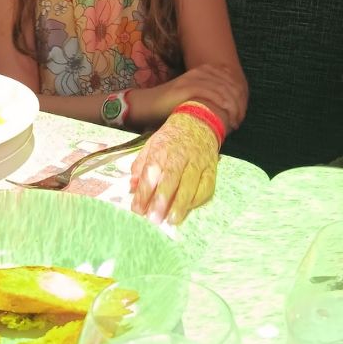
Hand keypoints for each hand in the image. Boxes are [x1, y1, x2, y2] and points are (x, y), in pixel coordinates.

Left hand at [129, 111, 219, 225]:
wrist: (197, 123)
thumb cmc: (170, 139)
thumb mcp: (150, 145)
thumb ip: (140, 166)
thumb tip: (132, 187)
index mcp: (161, 150)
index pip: (151, 172)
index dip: (144, 192)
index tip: (137, 210)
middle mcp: (180, 156)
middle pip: (171, 179)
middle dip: (161, 200)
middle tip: (154, 219)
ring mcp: (197, 162)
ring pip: (189, 185)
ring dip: (180, 204)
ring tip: (171, 220)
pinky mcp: (211, 169)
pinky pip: (207, 186)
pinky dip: (197, 199)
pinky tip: (188, 210)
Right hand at [131, 64, 246, 130]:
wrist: (148, 105)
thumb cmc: (171, 106)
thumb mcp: (194, 98)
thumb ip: (209, 97)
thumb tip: (228, 111)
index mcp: (205, 70)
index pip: (232, 80)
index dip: (241, 98)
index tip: (240, 115)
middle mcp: (201, 71)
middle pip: (230, 85)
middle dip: (239, 104)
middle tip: (238, 121)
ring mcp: (194, 78)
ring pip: (224, 89)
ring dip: (233, 107)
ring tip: (234, 123)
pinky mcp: (188, 86)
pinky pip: (212, 92)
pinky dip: (223, 105)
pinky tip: (228, 115)